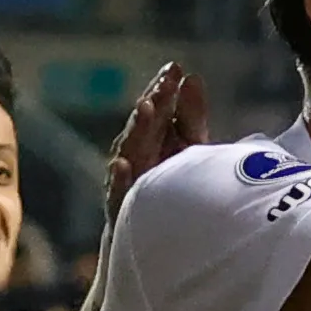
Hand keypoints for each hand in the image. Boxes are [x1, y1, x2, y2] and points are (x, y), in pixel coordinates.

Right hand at [107, 62, 204, 216]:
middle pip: (143, 128)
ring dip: (137, 131)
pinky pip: (118, 195)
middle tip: (162, 87)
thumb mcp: (189, 150)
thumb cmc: (174, 189)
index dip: (163, 89)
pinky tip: (121, 165)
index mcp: (152, 140)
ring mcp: (126, 183)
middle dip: (153, 105)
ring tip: (146, 108)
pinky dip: (119, 180)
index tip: (174, 69)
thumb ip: (191, 117)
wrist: (156, 241)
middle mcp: (135, 156)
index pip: (155, 110)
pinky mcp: (122, 211)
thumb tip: (192, 77)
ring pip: (130, 153)